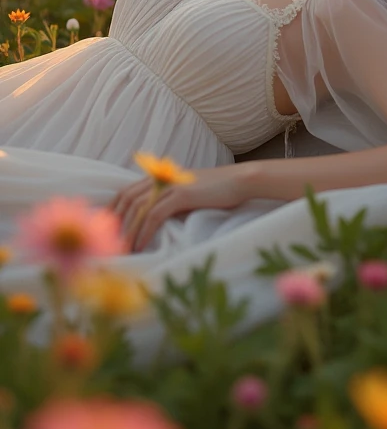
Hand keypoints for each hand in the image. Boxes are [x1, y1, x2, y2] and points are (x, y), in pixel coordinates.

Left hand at [108, 164, 249, 252]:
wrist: (239, 181)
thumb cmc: (216, 191)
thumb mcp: (188, 194)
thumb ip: (170, 201)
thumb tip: (155, 220)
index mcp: (160, 178)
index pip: (126, 192)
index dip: (112, 210)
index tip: (104, 230)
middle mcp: (161, 179)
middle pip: (126, 199)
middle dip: (114, 222)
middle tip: (107, 244)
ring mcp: (170, 185)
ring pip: (138, 208)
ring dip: (127, 230)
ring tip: (121, 250)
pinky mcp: (180, 195)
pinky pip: (154, 215)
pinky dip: (144, 231)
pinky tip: (140, 245)